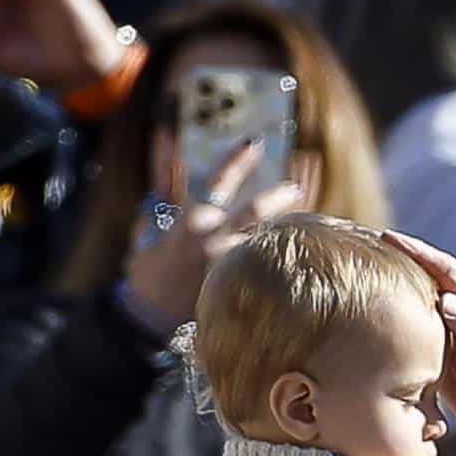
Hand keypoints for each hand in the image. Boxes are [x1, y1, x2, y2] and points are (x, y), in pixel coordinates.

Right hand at [123, 143, 306, 329]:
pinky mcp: (236, 285)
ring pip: (264, 238)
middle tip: (296, 187)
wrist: (151, 312)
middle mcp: (212, 240)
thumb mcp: (156, 228)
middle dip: (277, 196)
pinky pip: (264, 264)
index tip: (255, 142)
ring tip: (304, 217)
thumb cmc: (153, 268)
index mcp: (192, 220)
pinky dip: (280, 253)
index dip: (237, 160)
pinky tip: (298, 246)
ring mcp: (226, 264)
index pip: (218, 181)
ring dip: (286, 226)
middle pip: (252, 211)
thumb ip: (171, 197)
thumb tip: (174, 162)